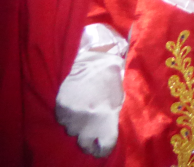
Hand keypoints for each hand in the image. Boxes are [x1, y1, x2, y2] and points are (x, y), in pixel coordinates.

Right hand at [55, 24, 127, 157]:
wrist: (94, 59)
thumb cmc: (112, 77)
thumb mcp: (119, 99)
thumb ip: (112, 119)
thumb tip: (108, 133)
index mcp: (108, 118)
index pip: (105, 145)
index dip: (104, 148)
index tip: (103, 148)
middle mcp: (89, 121)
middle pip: (85, 143)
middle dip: (89, 140)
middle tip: (92, 134)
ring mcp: (73, 115)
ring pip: (72, 131)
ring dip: (77, 125)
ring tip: (84, 111)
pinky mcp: (61, 108)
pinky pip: (62, 120)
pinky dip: (67, 116)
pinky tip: (75, 104)